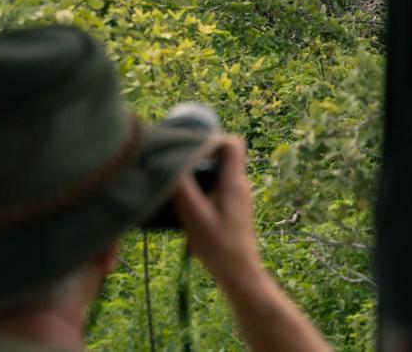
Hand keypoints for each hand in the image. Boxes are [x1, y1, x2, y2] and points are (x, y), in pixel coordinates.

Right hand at [174, 136, 262, 285]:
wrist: (239, 272)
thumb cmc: (218, 245)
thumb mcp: (194, 215)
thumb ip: (183, 187)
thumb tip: (171, 162)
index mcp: (233, 181)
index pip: (232, 143)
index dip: (212, 139)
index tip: (189, 148)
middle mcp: (240, 184)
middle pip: (223, 156)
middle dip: (200, 156)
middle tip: (177, 164)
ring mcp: (238, 196)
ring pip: (219, 172)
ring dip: (199, 174)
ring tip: (177, 183)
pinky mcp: (234, 208)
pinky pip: (218, 186)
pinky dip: (203, 188)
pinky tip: (186, 204)